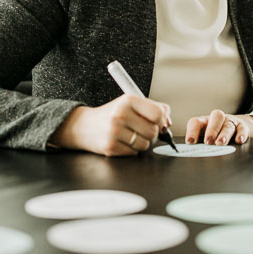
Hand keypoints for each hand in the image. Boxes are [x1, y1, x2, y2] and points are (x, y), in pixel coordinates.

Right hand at [50, 94, 170, 155]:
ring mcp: (114, 132)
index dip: (162, 120)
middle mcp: (120, 115)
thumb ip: (153, 108)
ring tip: (131, 136)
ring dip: (142, 143)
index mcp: (128, 100)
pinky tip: (122, 142)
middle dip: (152, 134)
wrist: (83, 126)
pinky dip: (131, 150)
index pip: (158, 114)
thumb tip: (169, 121)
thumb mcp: (130, 103)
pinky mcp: (110, 147)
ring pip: (145, 145)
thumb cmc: (112, 114)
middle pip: (153, 132)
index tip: (158, 122)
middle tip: (143, 130)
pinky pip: (134, 153)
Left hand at [185, 110, 252, 145]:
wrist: (237, 130)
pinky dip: (241, 134)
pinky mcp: (242, 127)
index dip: (192, 131)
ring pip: (228, 125)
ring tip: (221, 143)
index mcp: (205, 122)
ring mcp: (230, 122)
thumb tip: (194, 155)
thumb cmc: (216, 138)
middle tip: (208, 141)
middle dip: (211, 129)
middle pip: (216, 117)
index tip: (190, 142)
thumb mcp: (206, 140)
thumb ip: (200, 146)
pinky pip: (242, 129)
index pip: (196, 122)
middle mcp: (217, 120)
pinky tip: (239, 141)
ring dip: (224, 134)